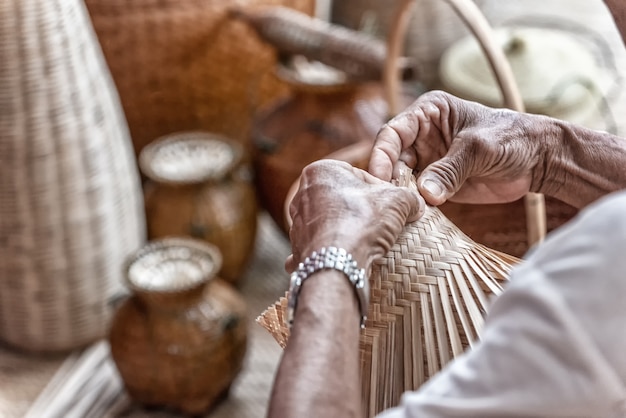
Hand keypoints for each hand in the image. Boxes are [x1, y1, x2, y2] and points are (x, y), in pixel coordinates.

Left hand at [286, 160, 423, 271]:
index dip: (381, 189)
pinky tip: (345, 255)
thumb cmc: (362, 222)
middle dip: (362, 208)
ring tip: (366, 240)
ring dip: (348, 228)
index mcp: (321, 170)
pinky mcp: (298, 245)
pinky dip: (332, 248)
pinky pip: (320, 243)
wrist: (336, 263)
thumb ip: (409, 196)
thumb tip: (416, 205)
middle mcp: (303, 192)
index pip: (359, 174)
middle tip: (382, 223)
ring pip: (331, 220)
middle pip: (343, 197)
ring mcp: (297, 220)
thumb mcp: (397, 200)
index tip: (392, 205)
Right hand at [368, 90, 552, 205]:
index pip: (393, 132)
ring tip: (401, 210)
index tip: (378, 178)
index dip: (381, 154)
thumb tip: (424, 194)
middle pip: (391, 158)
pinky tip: (411, 215)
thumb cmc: (511, 139)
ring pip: (399, 178)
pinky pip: (415, 195)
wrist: (537, 160)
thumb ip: (450, 170)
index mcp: (428, 113)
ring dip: (398, 194)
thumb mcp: (479, 148)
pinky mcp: (435, 183)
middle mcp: (421, 135)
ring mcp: (427, 160)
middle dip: (387, 178)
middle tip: (388, 200)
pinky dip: (412, 205)